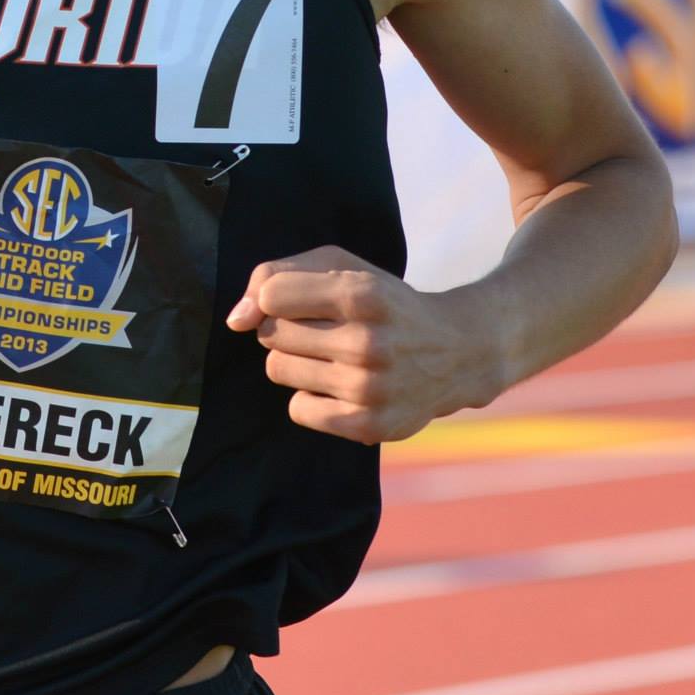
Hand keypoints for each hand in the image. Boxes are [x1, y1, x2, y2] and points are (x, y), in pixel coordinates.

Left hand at [224, 246, 505, 442]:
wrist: (458, 351)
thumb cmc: (383, 303)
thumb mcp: (342, 268)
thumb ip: (277, 275)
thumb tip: (235, 319)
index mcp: (362, 294)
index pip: (270, 294)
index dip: (276, 296)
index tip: (301, 300)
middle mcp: (367, 343)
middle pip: (269, 334)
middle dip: (287, 328)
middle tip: (326, 330)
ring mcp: (368, 388)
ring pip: (277, 370)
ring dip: (297, 361)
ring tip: (336, 356)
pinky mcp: (367, 426)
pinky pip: (296, 410)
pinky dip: (311, 397)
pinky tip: (341, 386)